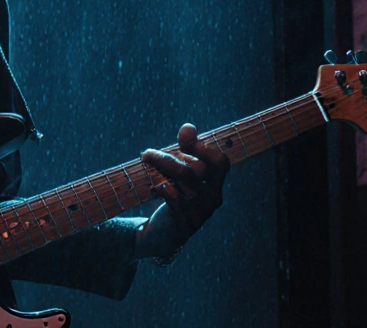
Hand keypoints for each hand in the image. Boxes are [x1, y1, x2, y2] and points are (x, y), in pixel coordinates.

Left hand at [135, 123, 230, 260]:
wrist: (164, 238)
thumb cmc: (173, 201)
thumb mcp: (182, 180)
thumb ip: (184, 156)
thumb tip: (188, 128)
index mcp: (215, 186)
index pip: (221, 162)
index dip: (204, 147)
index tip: (183, 135)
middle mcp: (212, 199)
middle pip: (197, 168)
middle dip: (169, 156)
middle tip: (147, 153)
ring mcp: (199, 212)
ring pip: (183, 179)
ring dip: (160, 166)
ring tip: (145, 162)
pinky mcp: (184, 222)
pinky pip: (173, 196)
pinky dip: (160, 187)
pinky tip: (153, 189)